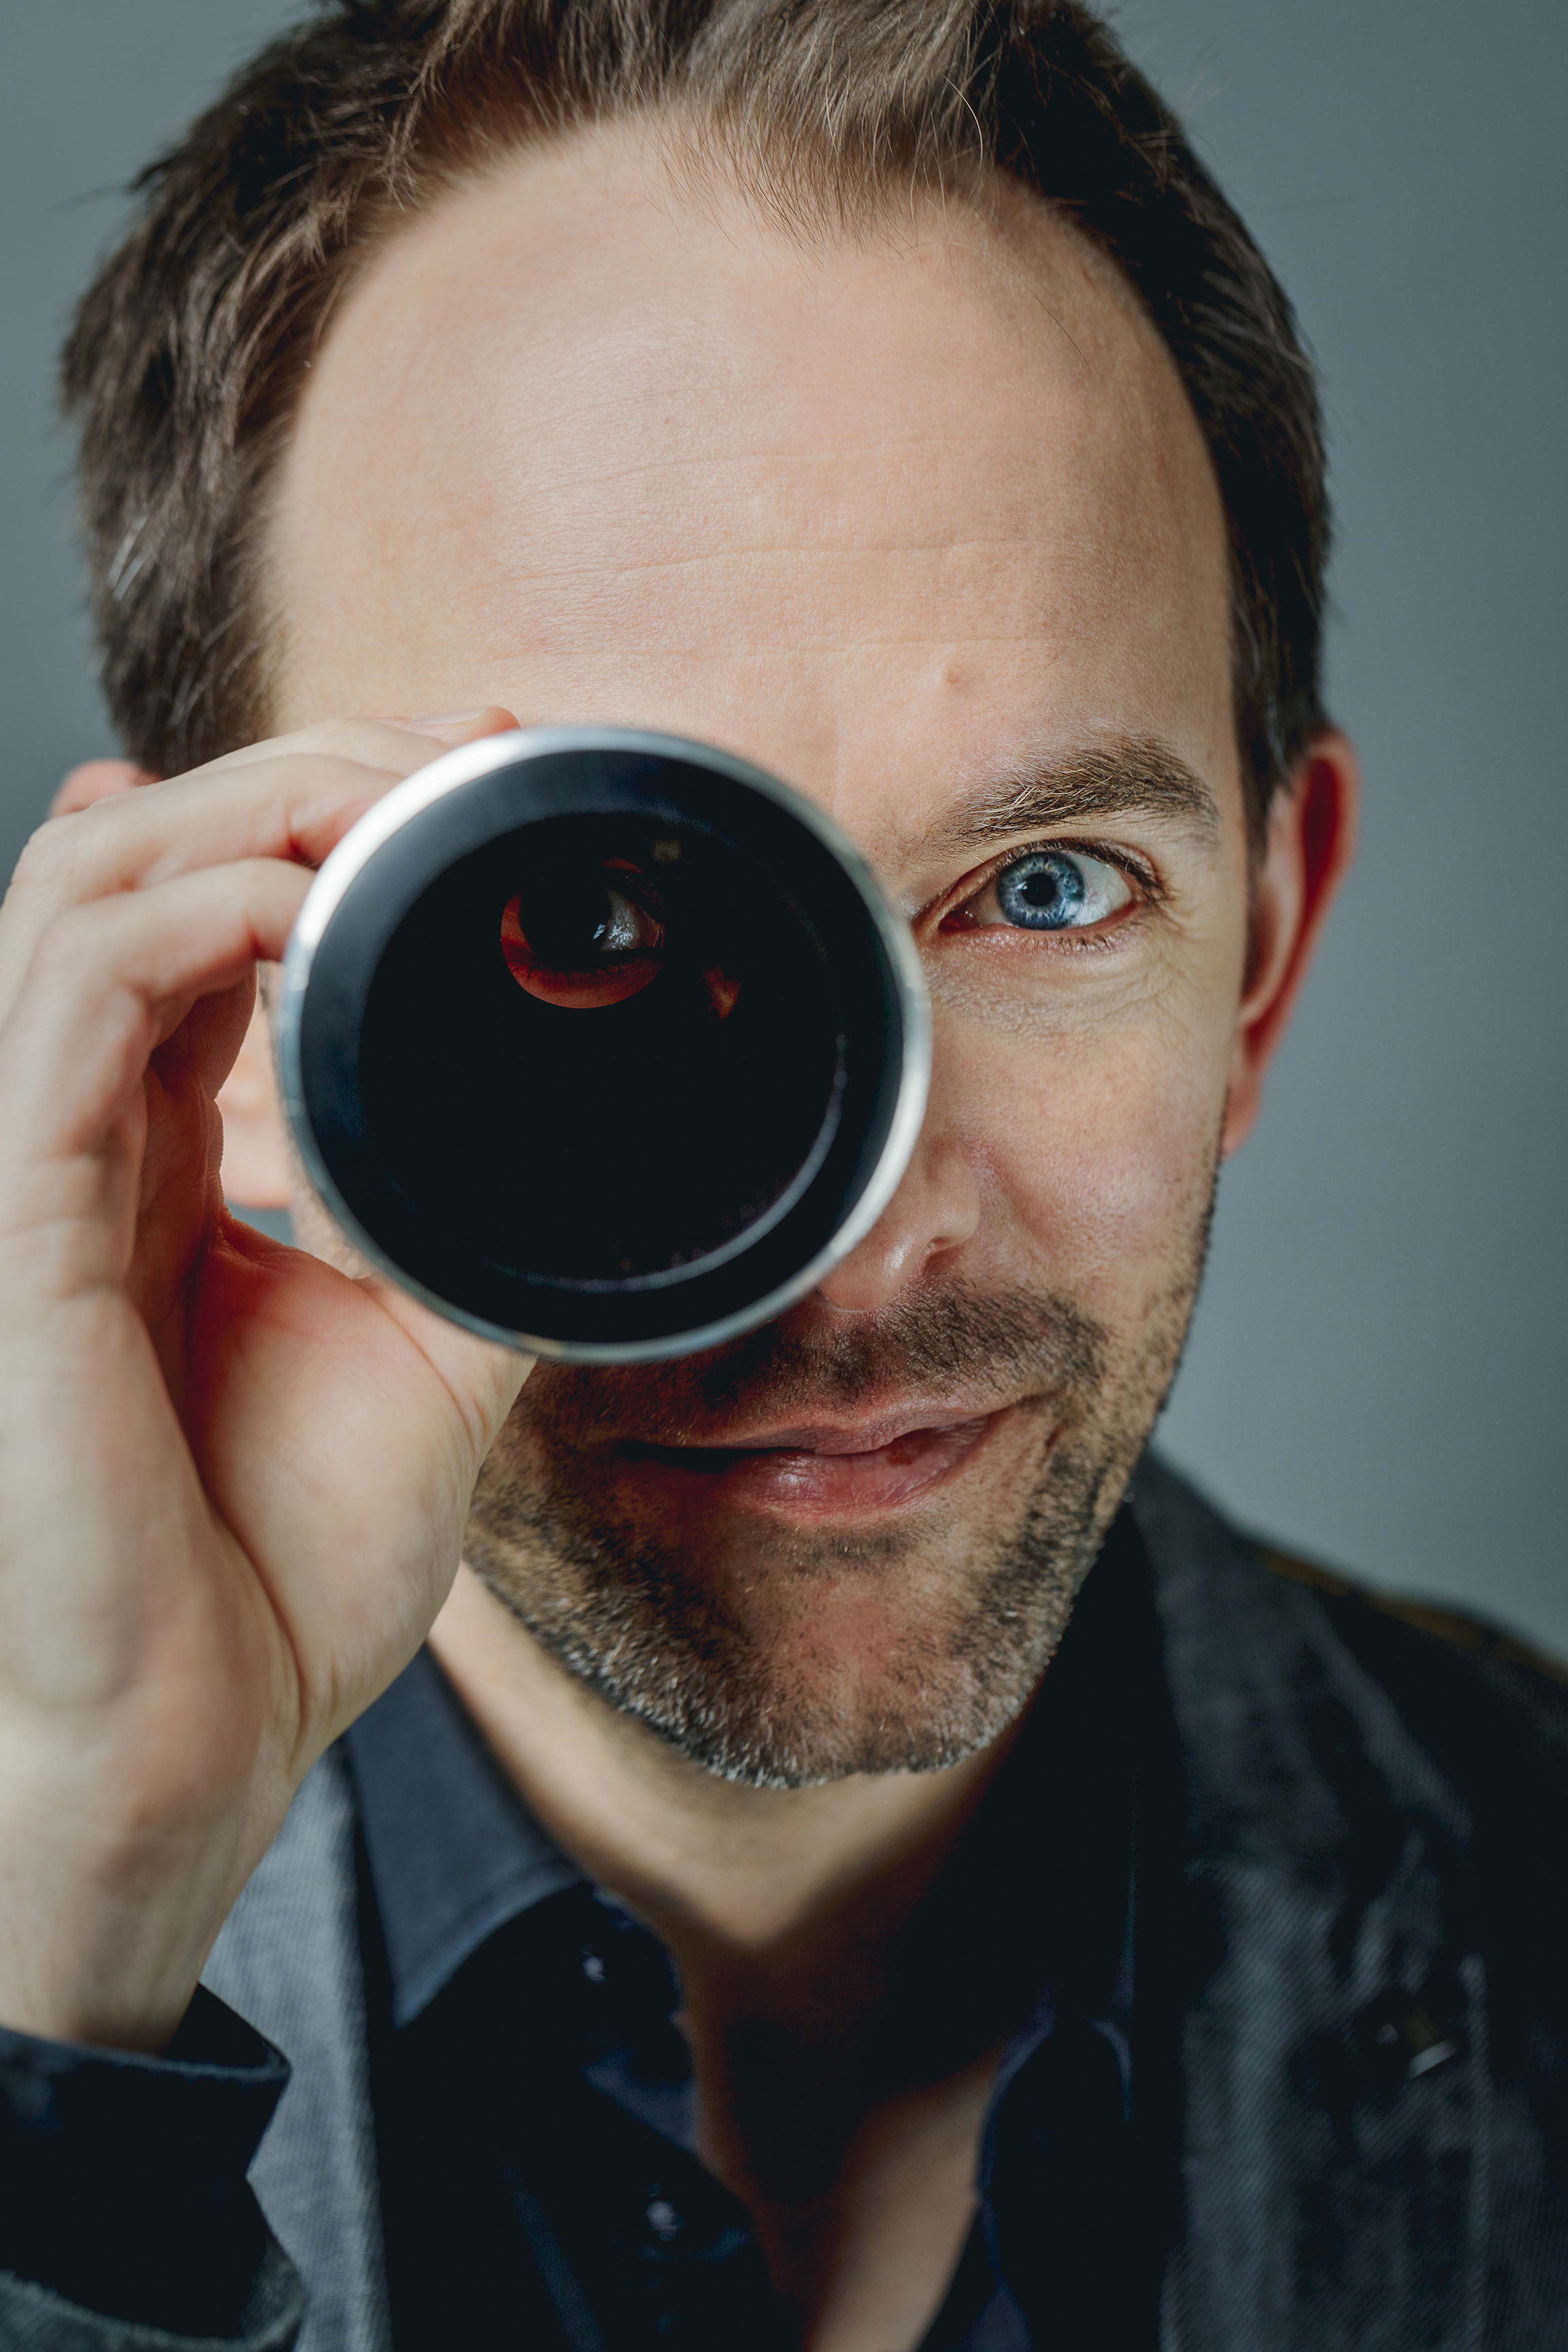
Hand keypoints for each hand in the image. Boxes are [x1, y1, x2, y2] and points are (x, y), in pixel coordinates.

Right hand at [0, 714, 528, 2049]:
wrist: (194, 1743)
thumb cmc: (271, 1575)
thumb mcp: (418, 1359)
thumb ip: (453, 1223)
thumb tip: (550, 1125)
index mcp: (159, 1162)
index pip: (205, 919)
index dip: (320, 810)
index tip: (476, 768)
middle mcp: (81, 1141)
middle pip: (135, 859)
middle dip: (298, 766)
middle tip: (457, 747)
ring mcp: (32, 1172)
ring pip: (79, 890)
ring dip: (246, 804)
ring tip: (398, 789)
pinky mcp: (13, 1227)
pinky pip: (67, 1011)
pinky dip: (190, 916)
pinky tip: (313, 899)